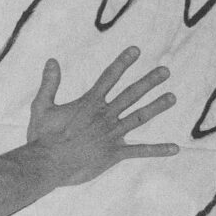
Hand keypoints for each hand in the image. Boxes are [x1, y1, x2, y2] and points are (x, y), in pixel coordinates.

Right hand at [27, 46, 177, 187]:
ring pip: (139, 117)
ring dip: (157, 107)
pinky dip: (156, 150)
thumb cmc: (41, 136)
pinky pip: (139, 151)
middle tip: (165, 71)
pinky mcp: (113, 153)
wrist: (47, 164)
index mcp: (89, 103)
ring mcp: (111, 135)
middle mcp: (104, 116)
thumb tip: (52, 60)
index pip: (109, 77)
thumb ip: (49, 84)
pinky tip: (174, 148)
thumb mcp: (41, 106)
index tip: (136, 50)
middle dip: (149, 82)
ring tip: (172, 97)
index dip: (123, 63)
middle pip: (131, 94)